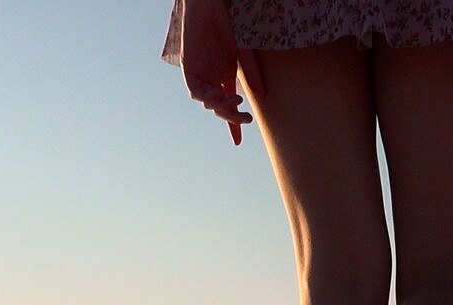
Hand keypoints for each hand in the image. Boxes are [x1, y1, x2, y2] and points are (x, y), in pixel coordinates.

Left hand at [180, 0, 262, 144]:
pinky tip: (216, 96)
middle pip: (220, 107)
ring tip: (233, 102)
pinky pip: (195, 90)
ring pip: (207, 102)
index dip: (233, 125)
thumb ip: (251, 74)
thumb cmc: (228, 24)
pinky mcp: (188, 68)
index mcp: (225, 77)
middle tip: (245, 118)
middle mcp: (212, 79)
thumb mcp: (243, 54)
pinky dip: (205, 96)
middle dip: (231, 117)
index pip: (230, 107)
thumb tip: (263, 98)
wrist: (209, 6)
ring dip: (220, 106)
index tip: (238, 143)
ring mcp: (200, 74)